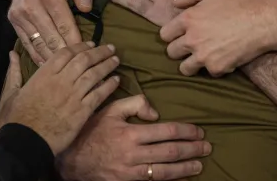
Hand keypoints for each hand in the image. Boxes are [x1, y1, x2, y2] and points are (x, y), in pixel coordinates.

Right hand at [1, 42, 120, 155]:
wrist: (26, 140)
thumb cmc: (17, 118)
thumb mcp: (12, 91)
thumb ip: (15, 71)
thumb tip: (13, 53)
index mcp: (45, 73)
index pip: (67, 52)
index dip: (81, 46)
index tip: (90, 44)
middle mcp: (62, 80)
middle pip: (84, 60)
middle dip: (99, 52)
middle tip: (110, 48)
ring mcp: (73, 95)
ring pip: (94, 74)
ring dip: (107, 65)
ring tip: (116, 60)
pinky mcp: (82, 110)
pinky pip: (99, 94)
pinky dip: (109, 85)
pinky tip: (116, 80)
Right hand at [9, 0, 92, 64]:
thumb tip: (86, 8)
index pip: (65, 26)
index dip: (78, 43)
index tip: (90, 55)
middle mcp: (30, 5)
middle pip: (51, 39)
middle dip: (67, 55)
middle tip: (81, 69)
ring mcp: (19, 13)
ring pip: (38, 43)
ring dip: (51, 59)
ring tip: (67, 73)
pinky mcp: (13, 17)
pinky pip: (26, 41)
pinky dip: (36, 55)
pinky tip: (48, 66)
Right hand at [58, 95, 210, 180]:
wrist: (70, 159)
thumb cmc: (92, 131)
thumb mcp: (110, 110)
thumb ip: (135, 104)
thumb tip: (155, 112)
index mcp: (130, 134)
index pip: (166, 132)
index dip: (185, 131)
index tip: (199, 131)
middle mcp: (133, 155)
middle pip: (170, 153)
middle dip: (191, 150)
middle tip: (207, 147)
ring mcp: (130, 173)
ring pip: (163, 172)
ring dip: (185, 169)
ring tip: (199, 165)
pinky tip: (180, 178)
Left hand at [163, 0, 276, 76]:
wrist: (266, 20)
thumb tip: (175, 3)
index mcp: (189, 18)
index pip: (164, 34)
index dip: (172, 33)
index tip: (180, 33)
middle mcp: (192, 39)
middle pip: (171, 52)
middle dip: (179, 49)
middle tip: (192, 45)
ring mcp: (204, 56)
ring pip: (184, 68)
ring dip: (191, 63)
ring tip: (202, 56)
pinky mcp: (218, 68)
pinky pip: (208, 72)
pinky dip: (214, 67)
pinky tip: (222, 57)